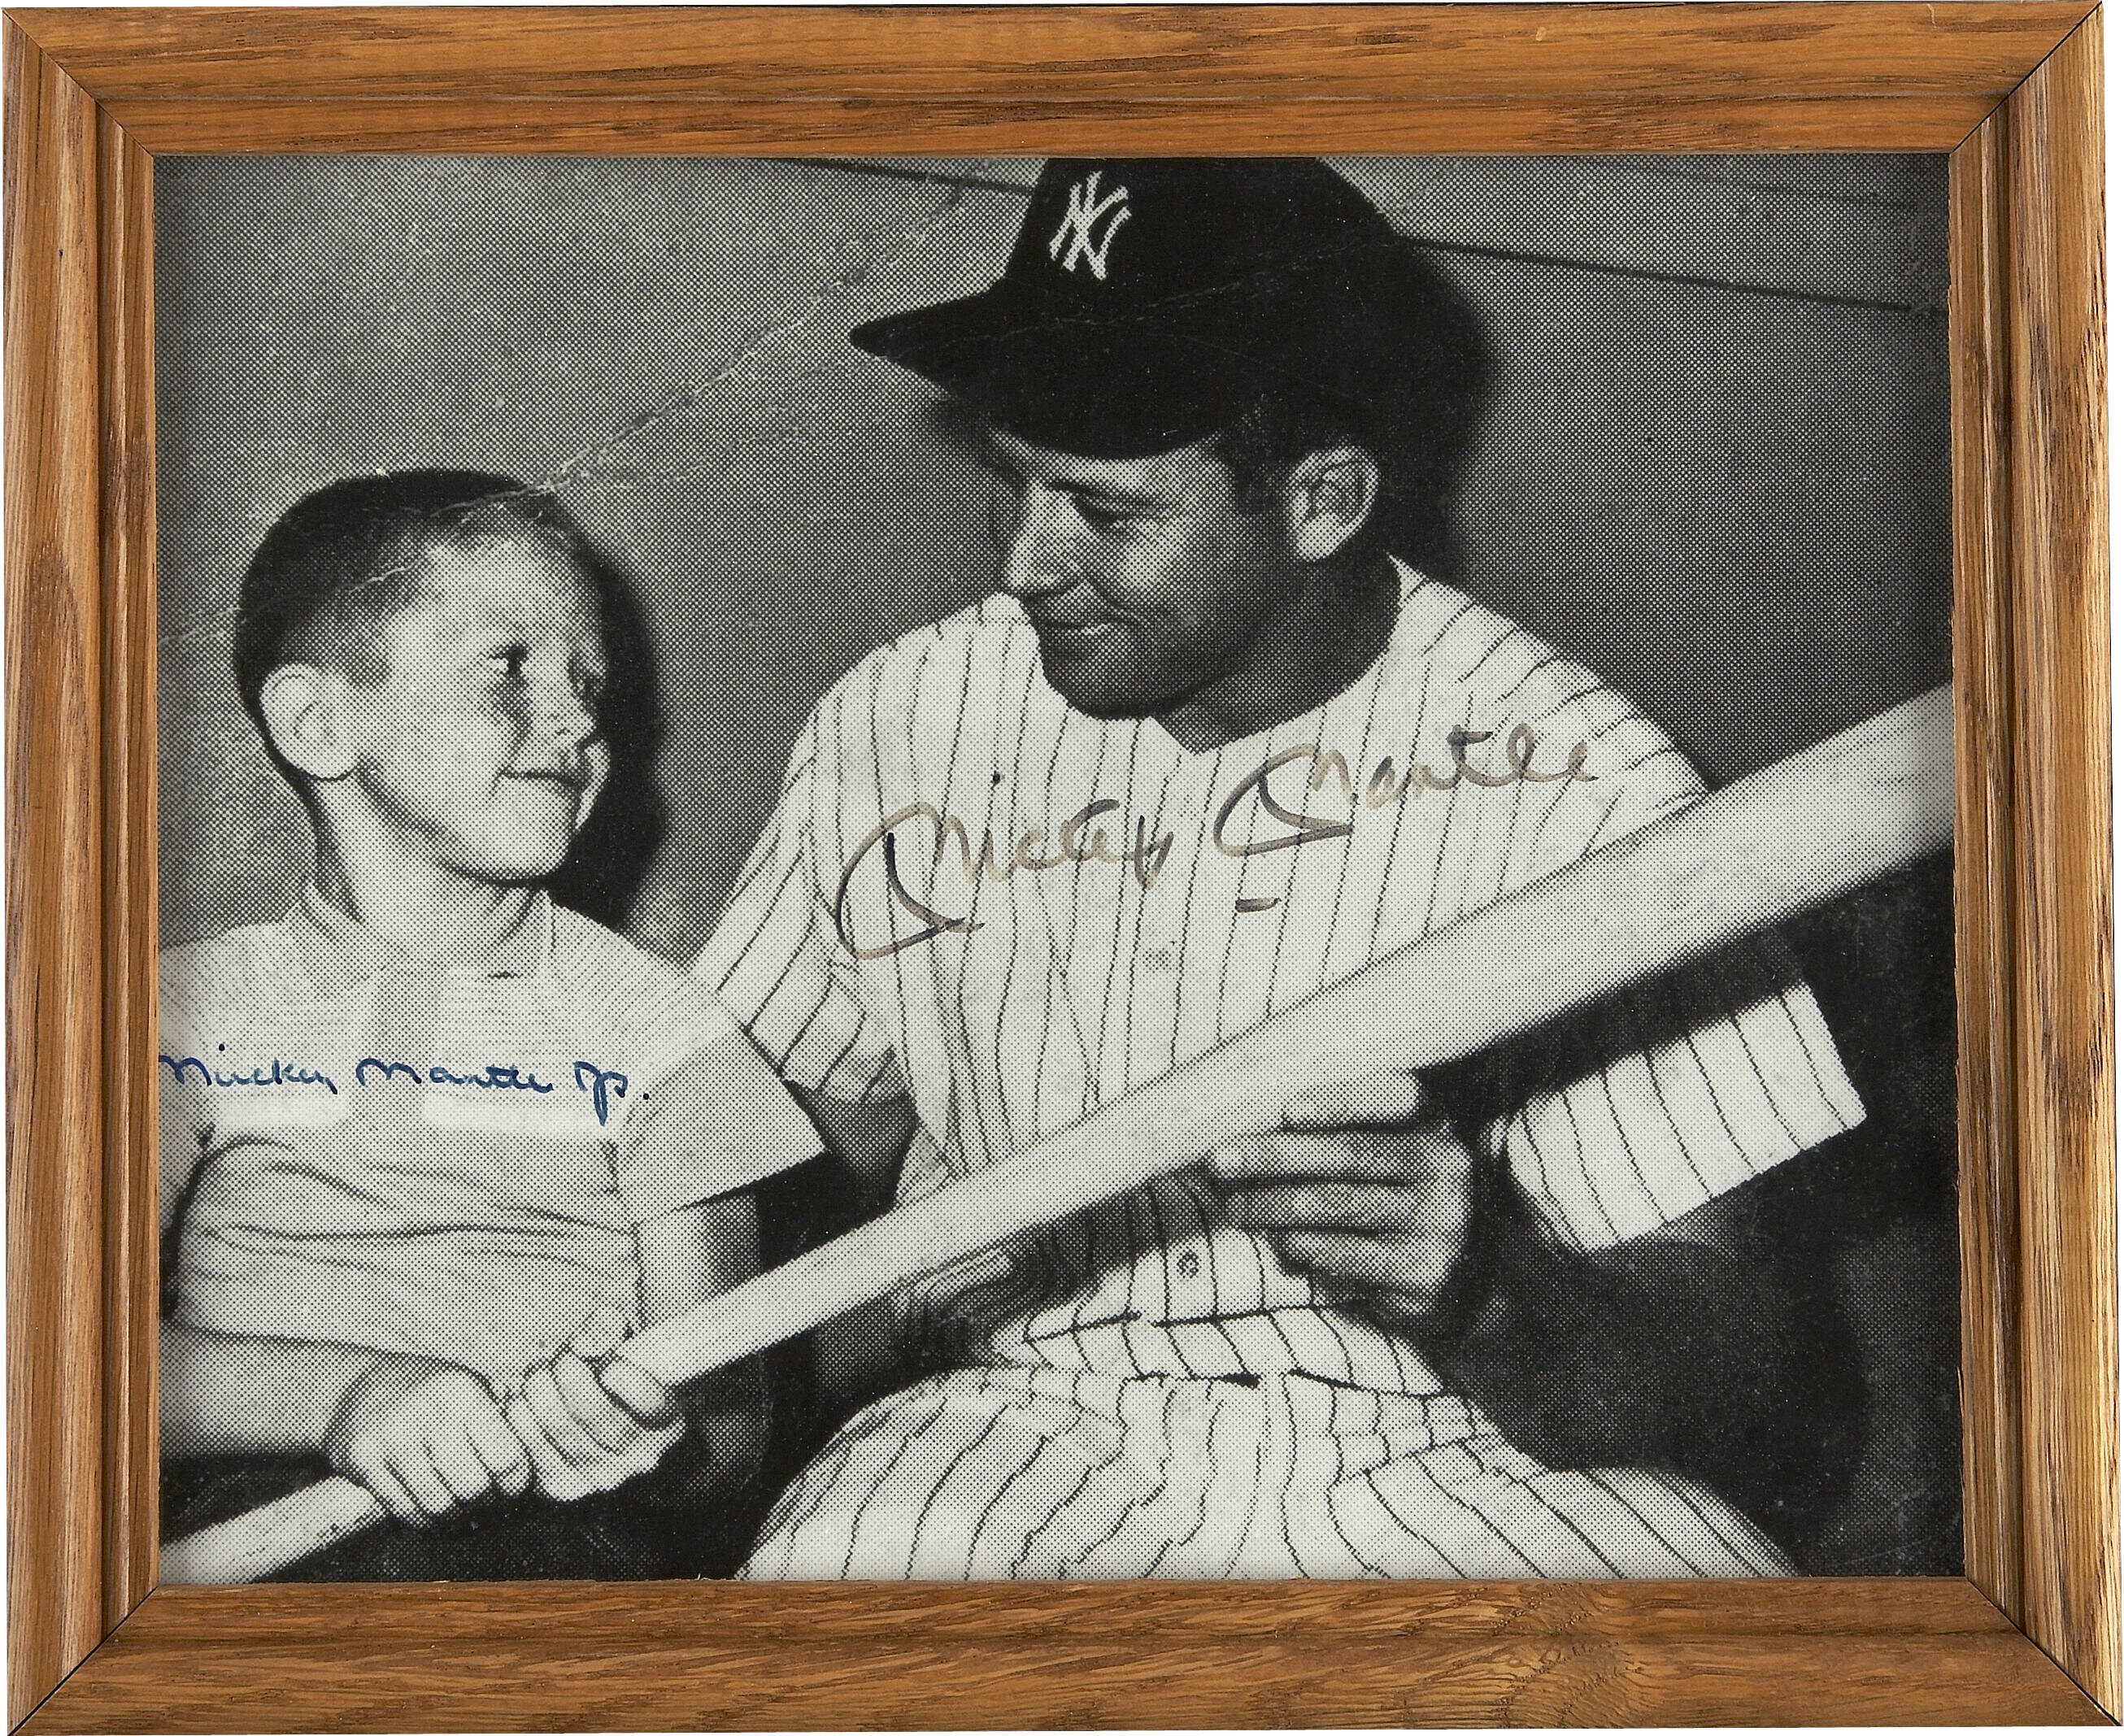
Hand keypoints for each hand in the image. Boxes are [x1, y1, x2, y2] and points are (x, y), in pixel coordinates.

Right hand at [324, 1353, 532, 1524]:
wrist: (357, 1387)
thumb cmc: (430, 1394)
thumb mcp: (468, 1390)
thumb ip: (500, 1426)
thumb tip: (532, 1479)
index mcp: (462, 1390)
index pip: (506, 1458)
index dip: (514, 1484)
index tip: (511, 1487)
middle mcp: (426, 1410)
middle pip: (473, 1487)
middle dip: (483, 1502)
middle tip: (482, 1499)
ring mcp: (390, 1435)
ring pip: (438, 1506)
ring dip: (452, 1517)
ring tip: (457, 1507)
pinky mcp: (362, 1460)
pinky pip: (404, 1512)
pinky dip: (422, 1521)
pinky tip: (429, 1510)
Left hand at [504, 1309, 686, 1501]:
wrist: (606, 1439)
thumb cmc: (615, 1386)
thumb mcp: (623, 1352)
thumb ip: (612, 1331)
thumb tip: (588, 1336)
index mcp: (667, 1421)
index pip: (652, 1404)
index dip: (629, 1383)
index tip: (610, 1365)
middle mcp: (639, 1457)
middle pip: (596, 1413)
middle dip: (570, 1376)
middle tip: (561, 1356)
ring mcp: (601, 1476)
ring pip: (560, 1428)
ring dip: (539, 1391)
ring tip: (538, 1370)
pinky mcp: (563, 1487)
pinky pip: (532, 1449)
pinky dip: (520, 1418)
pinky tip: (519, 1398)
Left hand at [1204, 1070, 1479, 1331]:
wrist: (1470, 1277)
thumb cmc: (1405, 1198)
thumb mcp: (1395, 1154)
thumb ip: (1343, 1134)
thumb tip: (1252, 1130)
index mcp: (1438, 1125)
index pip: (1393, 1099)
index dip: (1342, 1101)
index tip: (1289, 1109)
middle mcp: (1447, 1169)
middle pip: (1351, 1153)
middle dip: (1277, 1155)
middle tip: (1221, 1159)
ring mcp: (1440, 1223)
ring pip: (1339, 1206)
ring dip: (1274, 1206)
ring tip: (1234, 1207)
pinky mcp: (1424, 1274)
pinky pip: (1350, 1255)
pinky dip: (1304, 1247)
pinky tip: (1277, 1241)